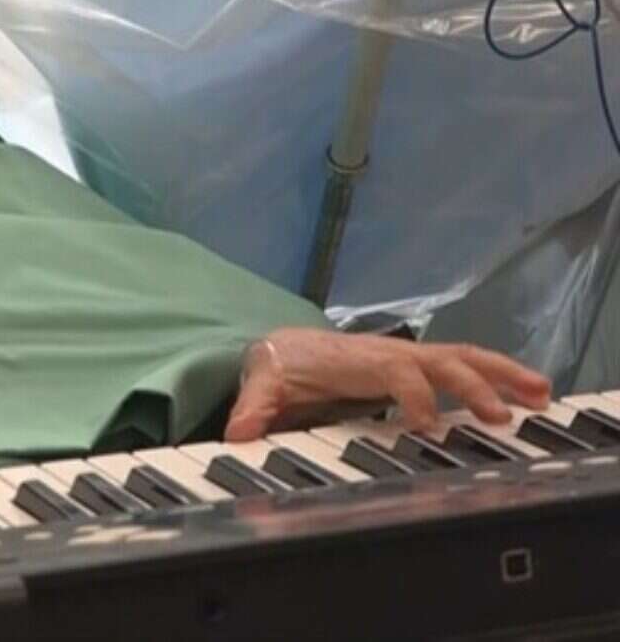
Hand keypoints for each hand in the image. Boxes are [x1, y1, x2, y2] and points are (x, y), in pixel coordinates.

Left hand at [224, 327, 550, 441]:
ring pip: (461, 357)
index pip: (395, 371)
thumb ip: (252, 409)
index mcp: (356, 360)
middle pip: (441, 359)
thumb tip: (238, 434)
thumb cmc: (279, 364)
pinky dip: (496, 376)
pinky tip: (527, 394)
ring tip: (542, 393)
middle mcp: (388, 353)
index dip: (414, 396)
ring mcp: (406, 357)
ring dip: (501, 374)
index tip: (426, 428)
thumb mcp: (261, 384)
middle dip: (473, 383)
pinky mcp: (416, 366)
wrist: (282, 345)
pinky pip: (461, 366)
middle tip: (502, 415)